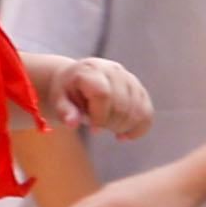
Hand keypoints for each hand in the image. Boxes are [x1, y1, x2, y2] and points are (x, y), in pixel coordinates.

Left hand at [39, 53, 153, 141]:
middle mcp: (113, 70)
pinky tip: (125, 136)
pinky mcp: (138, 88)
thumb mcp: (59, 100)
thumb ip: (65, 111)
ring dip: (124, 127)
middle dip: (111, 124)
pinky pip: (147, 112)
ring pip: (137, 109)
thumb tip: (71, 123)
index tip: (93, 129)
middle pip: (122, 104)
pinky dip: (139, 128)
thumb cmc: (67, 92)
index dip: (100, 116)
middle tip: (98, 129)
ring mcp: (129, 78)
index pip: (104, 94)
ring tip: (109, 130)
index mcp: (91, 70)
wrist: (77, 78)